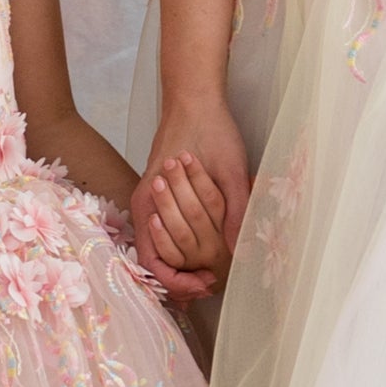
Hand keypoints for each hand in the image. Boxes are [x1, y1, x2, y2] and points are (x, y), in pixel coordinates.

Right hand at [132, 100, 247, 293]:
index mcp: (152, 202)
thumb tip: (242, 250)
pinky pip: (162, 233)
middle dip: (181, 282)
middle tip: (211, 288)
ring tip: (209, 279)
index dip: (178, 282)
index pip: (153, 262)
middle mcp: (144, 206)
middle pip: (153, 262)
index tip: (205, 284)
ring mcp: (149, 200)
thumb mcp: (231, 170)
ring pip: (158, 249)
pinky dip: (180, 248)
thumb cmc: (211, 130)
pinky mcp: (158, 196)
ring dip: (180, 267)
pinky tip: (204, 255)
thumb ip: (235, 210)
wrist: (194, 98)